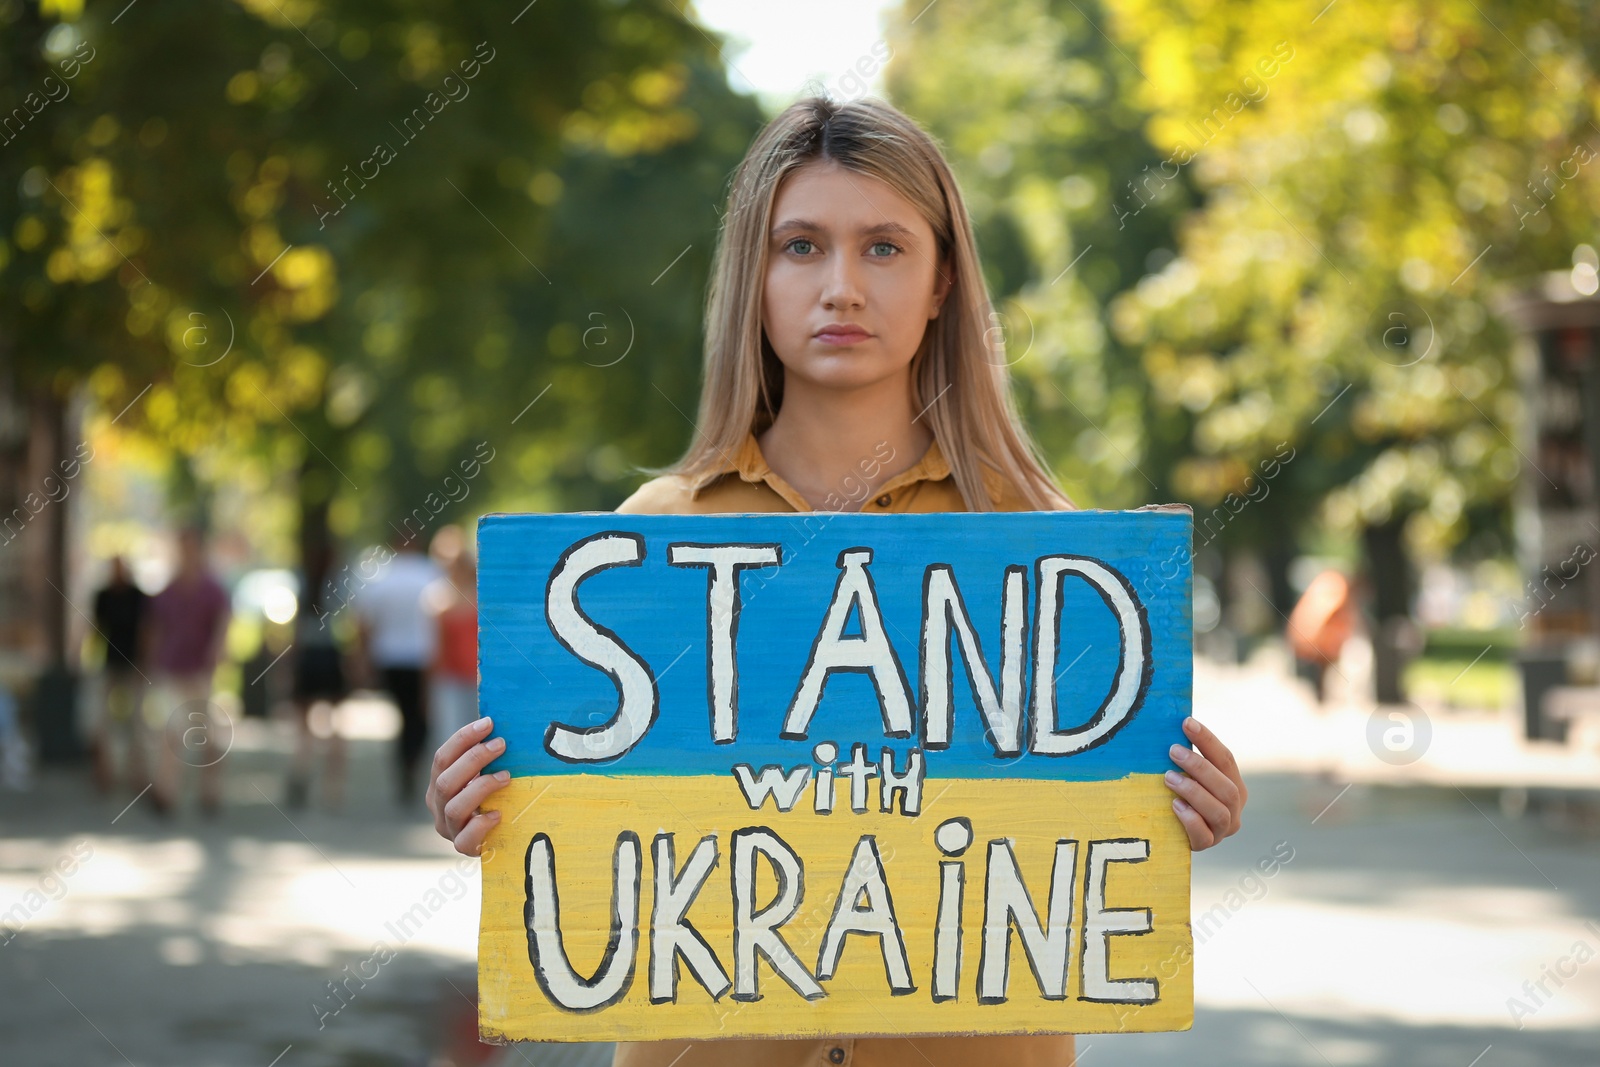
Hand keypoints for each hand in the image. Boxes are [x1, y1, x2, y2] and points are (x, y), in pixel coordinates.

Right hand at [426, 716, 511, 855]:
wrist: (494, 837)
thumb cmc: (490, 798)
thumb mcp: (481, 776)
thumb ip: (484, 758)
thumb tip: (500, 725)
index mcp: (438, 785)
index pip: (441, 758)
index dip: (463, 739)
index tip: (488, 723)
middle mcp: (438, 806)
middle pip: (446, 780)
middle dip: (474, 758)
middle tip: (501, 744)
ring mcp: (449, 829)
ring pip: (455, 808)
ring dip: (481, 788)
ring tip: (506, 776)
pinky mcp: (463, 847)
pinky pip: (465, 839)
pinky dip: (481, 825)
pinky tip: (498, 814)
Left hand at [1166, 717, 1245, 849]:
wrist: (1171, 832)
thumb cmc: (1179, 794)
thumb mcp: (1188, 775)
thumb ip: (1187, 758)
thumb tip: (1174, 726)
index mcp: (1234, 785)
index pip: (1226, 759)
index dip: (1207, 740)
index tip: (1186, 722)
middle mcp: (1234, 808)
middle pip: (1226, 787)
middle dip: (1199, 767)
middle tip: (1173, 750)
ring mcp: (1222, 830)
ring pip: (1218, 811)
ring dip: (1193, 791)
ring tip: (1168, 777)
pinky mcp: (1207, 845)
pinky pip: (1203, 835)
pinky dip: (1190, 819)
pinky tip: (1174, 806)